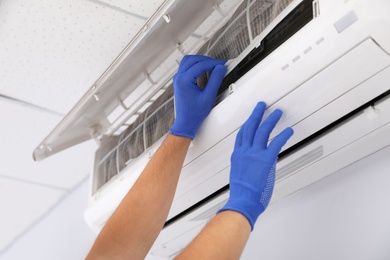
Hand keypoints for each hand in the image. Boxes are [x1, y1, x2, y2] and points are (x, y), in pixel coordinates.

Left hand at [169, 55, 226, 138]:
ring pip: (188, 60)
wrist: (185, 122)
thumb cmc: (194, 113)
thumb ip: (215, 80)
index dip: (214, 63)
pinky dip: (195, 64)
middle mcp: (179, 77)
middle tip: (219, 65)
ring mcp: (178, 78)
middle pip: (193, 59)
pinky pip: (186, 66)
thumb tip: (220, 68)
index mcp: (184, 80)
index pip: (201, 65)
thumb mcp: (208, 97)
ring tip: (212, 65)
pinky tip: (203, 68)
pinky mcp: (179, 80)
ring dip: (200, 60)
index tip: (223, 64)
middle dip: (207, 60)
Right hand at [218, 102, 293, 229]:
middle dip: (256, 114)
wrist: (243, 200)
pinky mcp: (266, 159)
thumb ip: (246, 168)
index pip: (241, 135)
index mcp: (237, 156)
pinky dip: (283, 135)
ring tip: (277, 113)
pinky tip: (289, 130)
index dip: (246, 124)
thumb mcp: (240, 176)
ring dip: (270, 119)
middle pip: (250, 127)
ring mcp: (255, 154)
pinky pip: (276, 142)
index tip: (250, 118)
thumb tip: (252, 168)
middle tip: (261, 106)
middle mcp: (245, 152)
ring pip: (262, 130)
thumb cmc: (242, 193)